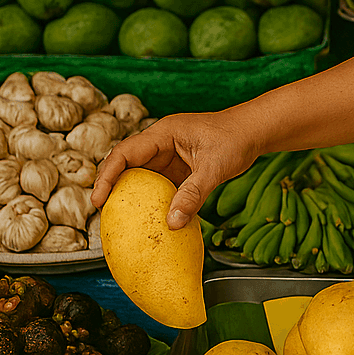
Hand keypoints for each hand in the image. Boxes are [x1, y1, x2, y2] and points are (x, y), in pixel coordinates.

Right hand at [92, 111, 258, 228]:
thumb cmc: (236, 139)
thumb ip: (194, 193)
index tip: (98, 199)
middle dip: (112, 188)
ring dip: (131, 198)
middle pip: (126, 165)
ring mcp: (169, 157)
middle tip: (103, 216)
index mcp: (163, 133)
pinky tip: (150, 222)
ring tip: (120, 223)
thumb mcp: (215, 166)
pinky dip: (152, 203)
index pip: (125, 153)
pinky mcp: (178, 170)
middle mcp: (160, 143)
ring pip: (140, 178)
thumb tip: (173, 222)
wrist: (255, 132)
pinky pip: (158, 187)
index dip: (107, 176)